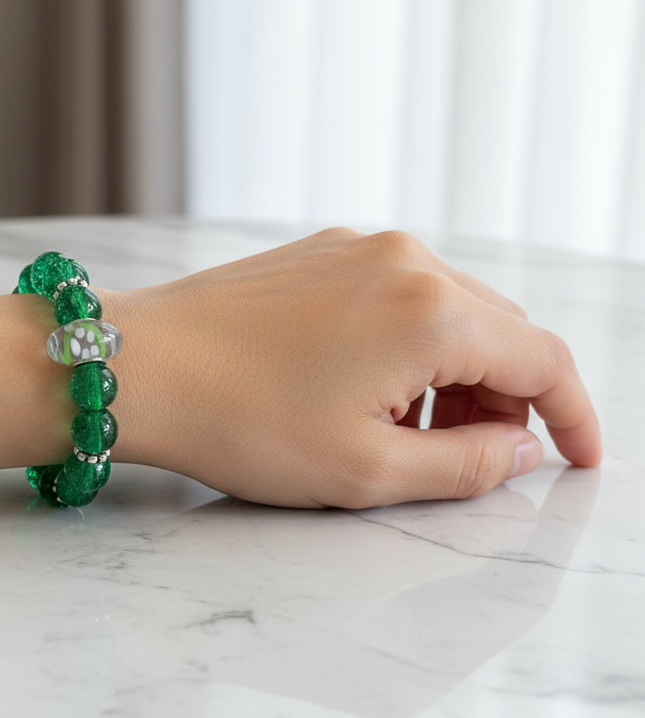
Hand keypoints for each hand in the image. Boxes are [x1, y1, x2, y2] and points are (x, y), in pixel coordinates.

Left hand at [103, 229, 600, 507]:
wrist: (139, 366)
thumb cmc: (244, 423)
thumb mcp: (367, 471)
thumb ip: (468, 467)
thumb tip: (523, 449)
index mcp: (433, 312)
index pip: (543, 360)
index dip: (575, 416)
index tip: (579, 460)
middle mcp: (405, 260)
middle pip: (498, 330)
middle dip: (506, 399)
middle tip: (477, 459)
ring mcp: (356, 246)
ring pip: (445, 311)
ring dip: (453, 374)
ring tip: (409, 435)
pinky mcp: (317, 251)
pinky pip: (393, 293)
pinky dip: (407, 344)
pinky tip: (366, 389)